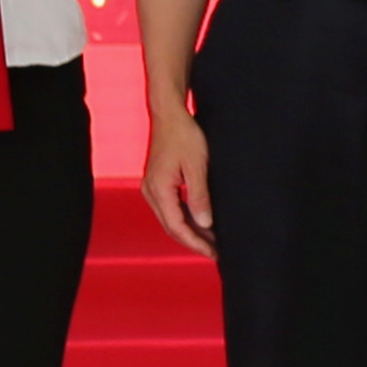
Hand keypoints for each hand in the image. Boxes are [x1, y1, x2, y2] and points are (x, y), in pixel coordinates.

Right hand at [141, 107, 214, 255]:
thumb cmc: (184, 135)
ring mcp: (152, 188)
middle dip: (194, 242)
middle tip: (216, 252)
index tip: (214, 253)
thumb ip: (200, 196)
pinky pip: (170, 208)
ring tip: (212, 241)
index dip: (196, 243)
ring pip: (170, 219)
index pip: (177, 227)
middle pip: (172, 227)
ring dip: (190, 231)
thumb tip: (205, 224)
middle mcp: (151, 192)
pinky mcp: (157, 183)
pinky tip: (201, 222)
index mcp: (159, 190)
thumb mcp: (197, 166)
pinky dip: (185, 218)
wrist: (169, 114)